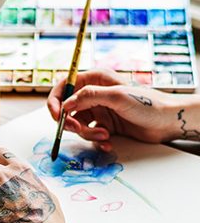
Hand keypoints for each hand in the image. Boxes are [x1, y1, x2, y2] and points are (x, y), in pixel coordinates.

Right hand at [47, 69, 181, 150]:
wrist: (167, 121)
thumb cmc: (148, 103)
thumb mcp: (117, 96)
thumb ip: (89, 97)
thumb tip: (66, 104)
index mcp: (94, 80)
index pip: (64, 87)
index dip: (55, 101)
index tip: (56, 116)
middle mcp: (93, 94)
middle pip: (67, 110)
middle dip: (71, 123)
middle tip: (79, 130)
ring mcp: (98, 110)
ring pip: (78, 125)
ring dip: (87, 133)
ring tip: (105, 135)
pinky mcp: (104, 125)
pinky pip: (89, 134)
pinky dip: (96, 140)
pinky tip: (108, 143)